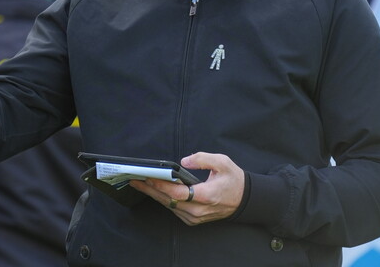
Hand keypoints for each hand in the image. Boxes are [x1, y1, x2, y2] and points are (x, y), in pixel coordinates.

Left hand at [130, 152, 244, 224]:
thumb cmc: (234, 180)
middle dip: (149, 189)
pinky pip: (173, 210)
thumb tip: (184, 161)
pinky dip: (163, 200)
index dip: (160, 185)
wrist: (245, 199)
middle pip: (168, 201)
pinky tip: (153, 190)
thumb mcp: (223, 162)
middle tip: (133, 179)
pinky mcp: (193, 219)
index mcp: (206, 196)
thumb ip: (202, 159)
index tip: (146, 176)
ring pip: (169, 206)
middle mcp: (199, 210)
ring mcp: (195, 217)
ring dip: (153, 194)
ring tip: (139, 183)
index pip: (177, 193)